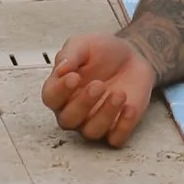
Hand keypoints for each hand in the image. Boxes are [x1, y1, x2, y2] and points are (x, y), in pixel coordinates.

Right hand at [43, 32, 156, 146]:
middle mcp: (74, 111)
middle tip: (99, 85)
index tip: (74, 77)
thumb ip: (70, 54)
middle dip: (82, 104)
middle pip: (68, 120)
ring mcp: (94, 121)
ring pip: (91, 132)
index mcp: (62, 90)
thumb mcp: (85, 44)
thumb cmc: (103, 52)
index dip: (60, 90)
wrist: (132, 57)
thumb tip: (61, 69)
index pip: (51, 98)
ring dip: (105, 114)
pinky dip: (123, 126)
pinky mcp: (116, 128)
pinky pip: (115, 139)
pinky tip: (129, 107)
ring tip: (119, 93)